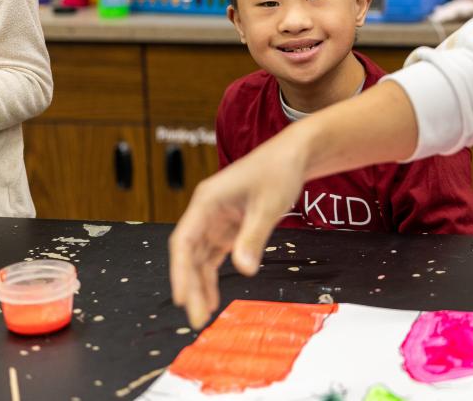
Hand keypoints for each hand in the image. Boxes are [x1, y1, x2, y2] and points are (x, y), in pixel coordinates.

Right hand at [168, 124, 308, 328]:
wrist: (294, 155)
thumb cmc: (279, 171)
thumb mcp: (268, 206)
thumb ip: (254, 238)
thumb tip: (244, 270)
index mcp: (206, 201)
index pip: (183, 241)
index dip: (179, 271)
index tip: (180, 298)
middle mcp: (205, 212)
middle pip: (189, 254)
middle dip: (191, 286)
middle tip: (198, 318)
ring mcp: (215, 219)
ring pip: (200, 258)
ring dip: (201, 284)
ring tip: (204, 314)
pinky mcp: (228, 226)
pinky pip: (214, 255)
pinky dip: (213, 275)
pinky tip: (213, 297)